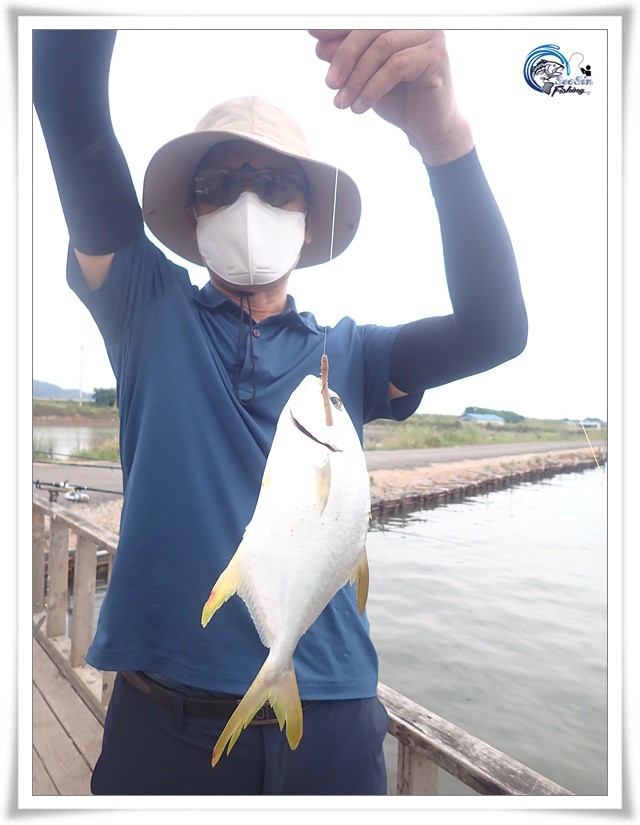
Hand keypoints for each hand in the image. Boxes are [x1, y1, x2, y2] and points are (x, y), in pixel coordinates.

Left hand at [308, 29, 473, 164]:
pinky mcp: (436, 57)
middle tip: (330, 83)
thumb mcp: (364, 76)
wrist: (426, 127)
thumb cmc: (397, 98)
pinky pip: (395, 66)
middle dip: (344, 55)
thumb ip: (347, 58)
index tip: (313, 31)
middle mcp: (417, 19)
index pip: (364, 16)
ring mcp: (431, 35)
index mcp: (399, 18)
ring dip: (357, 77)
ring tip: (344, 102)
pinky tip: (361, 106)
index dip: (337, 23)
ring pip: (382, 47)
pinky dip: (372, 87)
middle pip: (371, 27)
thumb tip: (320, 44)